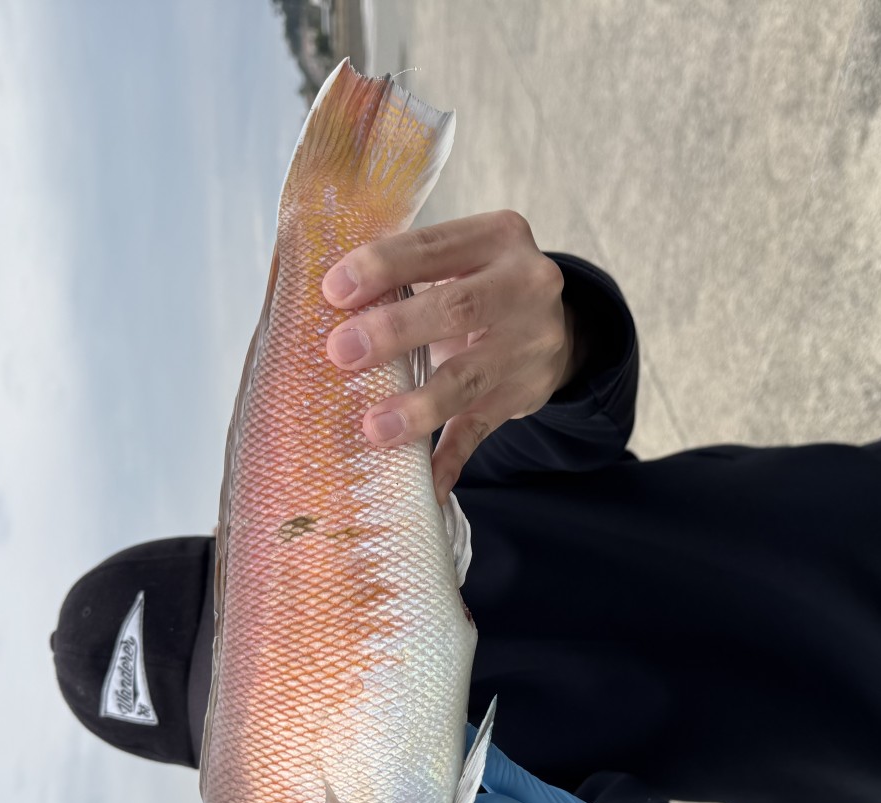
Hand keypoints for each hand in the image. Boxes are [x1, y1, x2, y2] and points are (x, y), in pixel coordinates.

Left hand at [322, 211, 585, 502]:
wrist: (555, 329)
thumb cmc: (479, 285)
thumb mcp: (459, 260)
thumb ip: (408, 271)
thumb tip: (325, 303)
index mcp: (498, 237)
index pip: (435, 245)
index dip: (383, 266)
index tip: (334, 290)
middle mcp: (525, 287)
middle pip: (458, 309)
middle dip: (395, 331)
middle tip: (341, 352)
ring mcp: (529, 346)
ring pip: (471, 376)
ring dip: (422, 406)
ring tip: (375, 428)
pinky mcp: (523, 395)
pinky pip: (481, 429)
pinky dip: (450, 460)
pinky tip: (426, 485)